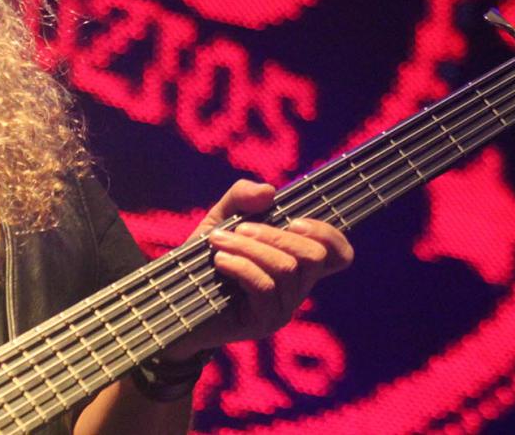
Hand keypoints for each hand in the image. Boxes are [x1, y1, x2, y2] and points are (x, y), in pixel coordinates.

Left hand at [166, 180, 352, 358]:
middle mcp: (297, 288)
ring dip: (249, 248)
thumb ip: (241, 198)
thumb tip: (269, 191)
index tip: (295, 221)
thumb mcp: (221, 218)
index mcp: (296, 263)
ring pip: (285, 269)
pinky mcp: (263, 323)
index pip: (339, 255)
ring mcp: (283, 309)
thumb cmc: (204, 257)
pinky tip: (219, 261)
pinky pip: (264, 288)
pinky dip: (241, 266)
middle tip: (240, 229)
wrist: (176, 297)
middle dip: (275, 235)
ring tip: (219, 242)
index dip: (329, 235)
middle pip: (314, 257)